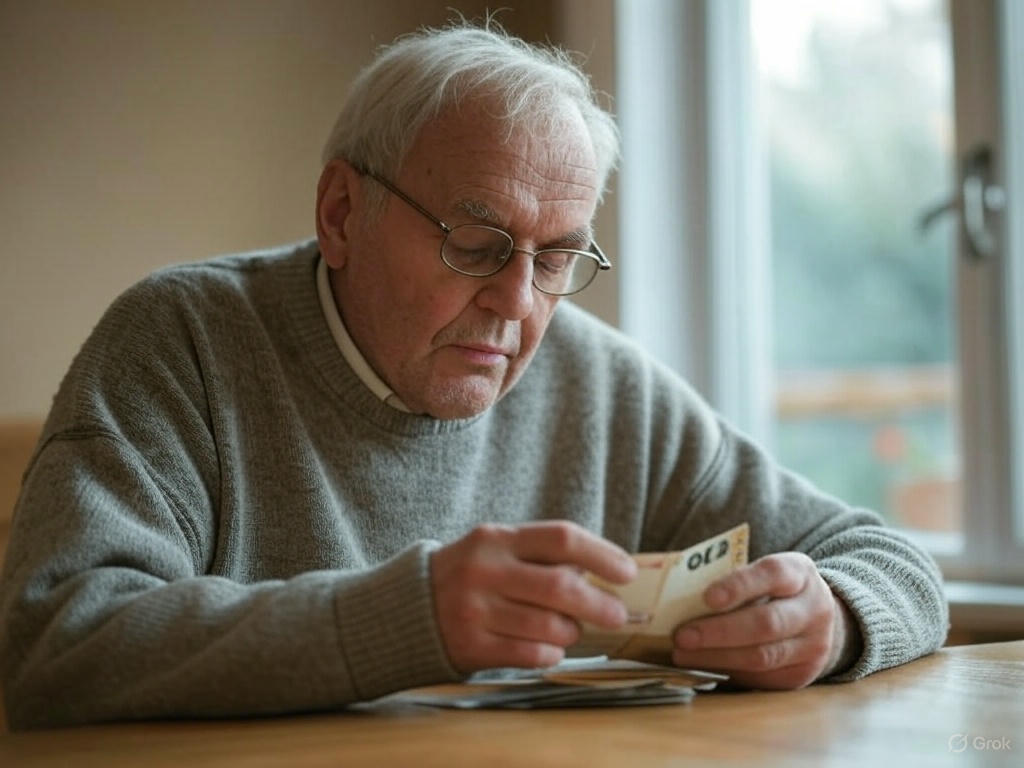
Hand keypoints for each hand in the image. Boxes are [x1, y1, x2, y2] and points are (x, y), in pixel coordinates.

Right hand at [430, 521, 635, 673]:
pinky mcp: (472, 645)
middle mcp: (485, 570)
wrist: (406, 609)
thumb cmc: (470, 576)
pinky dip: (552, 653)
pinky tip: (550, 648)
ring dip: (572, 632)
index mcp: (496, 538)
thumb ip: (540, 556)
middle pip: (561, 586)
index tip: (627, 572)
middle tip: (618, 615)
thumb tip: (603, 574)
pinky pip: (531, 654)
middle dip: (599, 604)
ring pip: (549, 625)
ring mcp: (476, 609)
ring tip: (572, 631)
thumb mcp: (496, 550)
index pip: (561, 538)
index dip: (602, 555)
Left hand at [671, 552, 856, 688]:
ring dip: (717, 657)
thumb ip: (732, 580)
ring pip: (762, 656)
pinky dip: (727, 672)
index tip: (707, 597)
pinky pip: (761, 678)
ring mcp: (813, 645)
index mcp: (800, 573)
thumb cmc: (773, 589)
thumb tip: (681, 597)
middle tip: (682, 636)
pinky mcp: (803, 675)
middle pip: (766, 623)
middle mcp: (814, 609)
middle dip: (719, 631)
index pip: (771, 574)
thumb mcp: (763, 574)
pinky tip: (702, 667)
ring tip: (683, 654)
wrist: (817, 618)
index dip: (739, 585)